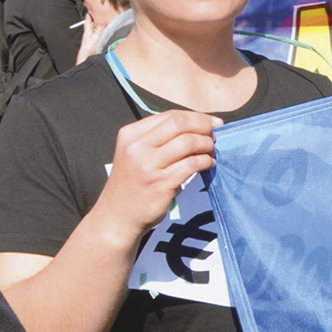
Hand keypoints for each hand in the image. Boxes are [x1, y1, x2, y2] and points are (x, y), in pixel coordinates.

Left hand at [77, 13, 106, 60]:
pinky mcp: (96, 40)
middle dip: (96, 18)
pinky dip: (102, 30)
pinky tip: (106, 30)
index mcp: (88, 30)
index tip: (93, 8)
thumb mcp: (95, 37)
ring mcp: (93, 36)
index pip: (88, 19)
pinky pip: (99, 32)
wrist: (86, 57)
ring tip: (105, 19)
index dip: (90, 13)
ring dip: (100, 24)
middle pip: (93, 22)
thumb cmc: (88, 48)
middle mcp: (90, 32)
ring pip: (96, 27)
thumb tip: (103, 20)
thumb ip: (100, 29)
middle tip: (101, 12)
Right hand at [93, 112, 221, 237]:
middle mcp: (137, 147)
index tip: (211, 122)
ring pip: (189, 142)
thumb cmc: (133, 183)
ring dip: (207, 144)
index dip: (196, 116)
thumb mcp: (136, 153)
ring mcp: (148, 165)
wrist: (117, 216)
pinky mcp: (161, 183)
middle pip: (180, 123)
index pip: (170, 115)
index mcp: (130, 134)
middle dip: (204, 125)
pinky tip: (208, 164)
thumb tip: (197, 124)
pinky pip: (192, 164)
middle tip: (214, 134)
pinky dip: (206, 161)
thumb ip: (159, 138)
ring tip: (210, 151)